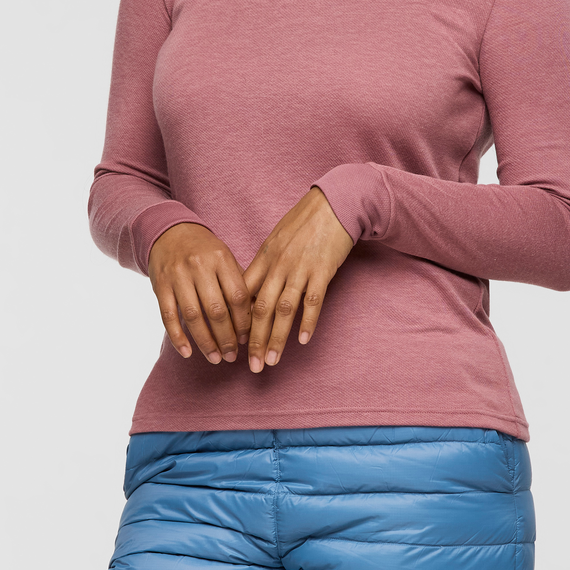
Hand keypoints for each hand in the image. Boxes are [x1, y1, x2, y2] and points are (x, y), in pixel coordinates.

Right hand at [147, 223, 251, 363]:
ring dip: (205, 342)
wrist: (170, 232)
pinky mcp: (160, 286)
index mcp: (221, 259)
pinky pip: (168, 316)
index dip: (244, 321)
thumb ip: (238, 282)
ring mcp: (178, 276)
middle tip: (232, 356)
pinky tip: (187, 352)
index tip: (247, 338)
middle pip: (216, 310)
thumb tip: (254, 318)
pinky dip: (178, 337)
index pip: (237, 296)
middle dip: (226, 337)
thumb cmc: (205, 250)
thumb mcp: (224, 257)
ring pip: (193, 316)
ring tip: (215, 358)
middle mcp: (199, 266)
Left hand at [243, 187, 354, 372]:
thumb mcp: (277, 238)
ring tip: (272, 361)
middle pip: (261, 309)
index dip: (238, 320)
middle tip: (252, 366)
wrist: (334, 203)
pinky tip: (303, 340)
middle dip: (255, 341)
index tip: (235, 342)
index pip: (244, 294)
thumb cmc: (305, 221)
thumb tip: (253, 287)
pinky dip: (307, 322)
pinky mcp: (322, 270)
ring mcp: (300, 268)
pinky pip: (313, 301)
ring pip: (284, 310)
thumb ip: (265, 263)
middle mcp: (278, 265)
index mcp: (264, 257)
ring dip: (277, 338)